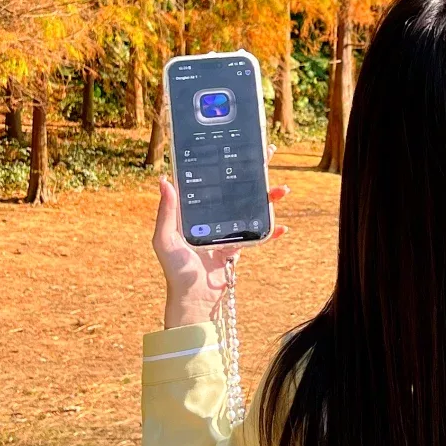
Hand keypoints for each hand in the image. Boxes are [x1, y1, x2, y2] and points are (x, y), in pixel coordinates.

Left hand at [152, 145, 288, 329]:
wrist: (194, 300)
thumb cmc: (175, 271)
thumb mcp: (165, 239)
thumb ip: (167, 212)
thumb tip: (164, 180)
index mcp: (194, 211)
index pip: (211, 180)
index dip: (223, 162)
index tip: (236, 145)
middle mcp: (212, 217)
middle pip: (236, 188)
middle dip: (253, 172)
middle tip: (268, 154)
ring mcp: (227, 231)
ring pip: (251, 208)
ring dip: (268, 199)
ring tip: (282, 191)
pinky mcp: (238, 247)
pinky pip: (258, 236)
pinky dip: (271, 231)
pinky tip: (282, 227)